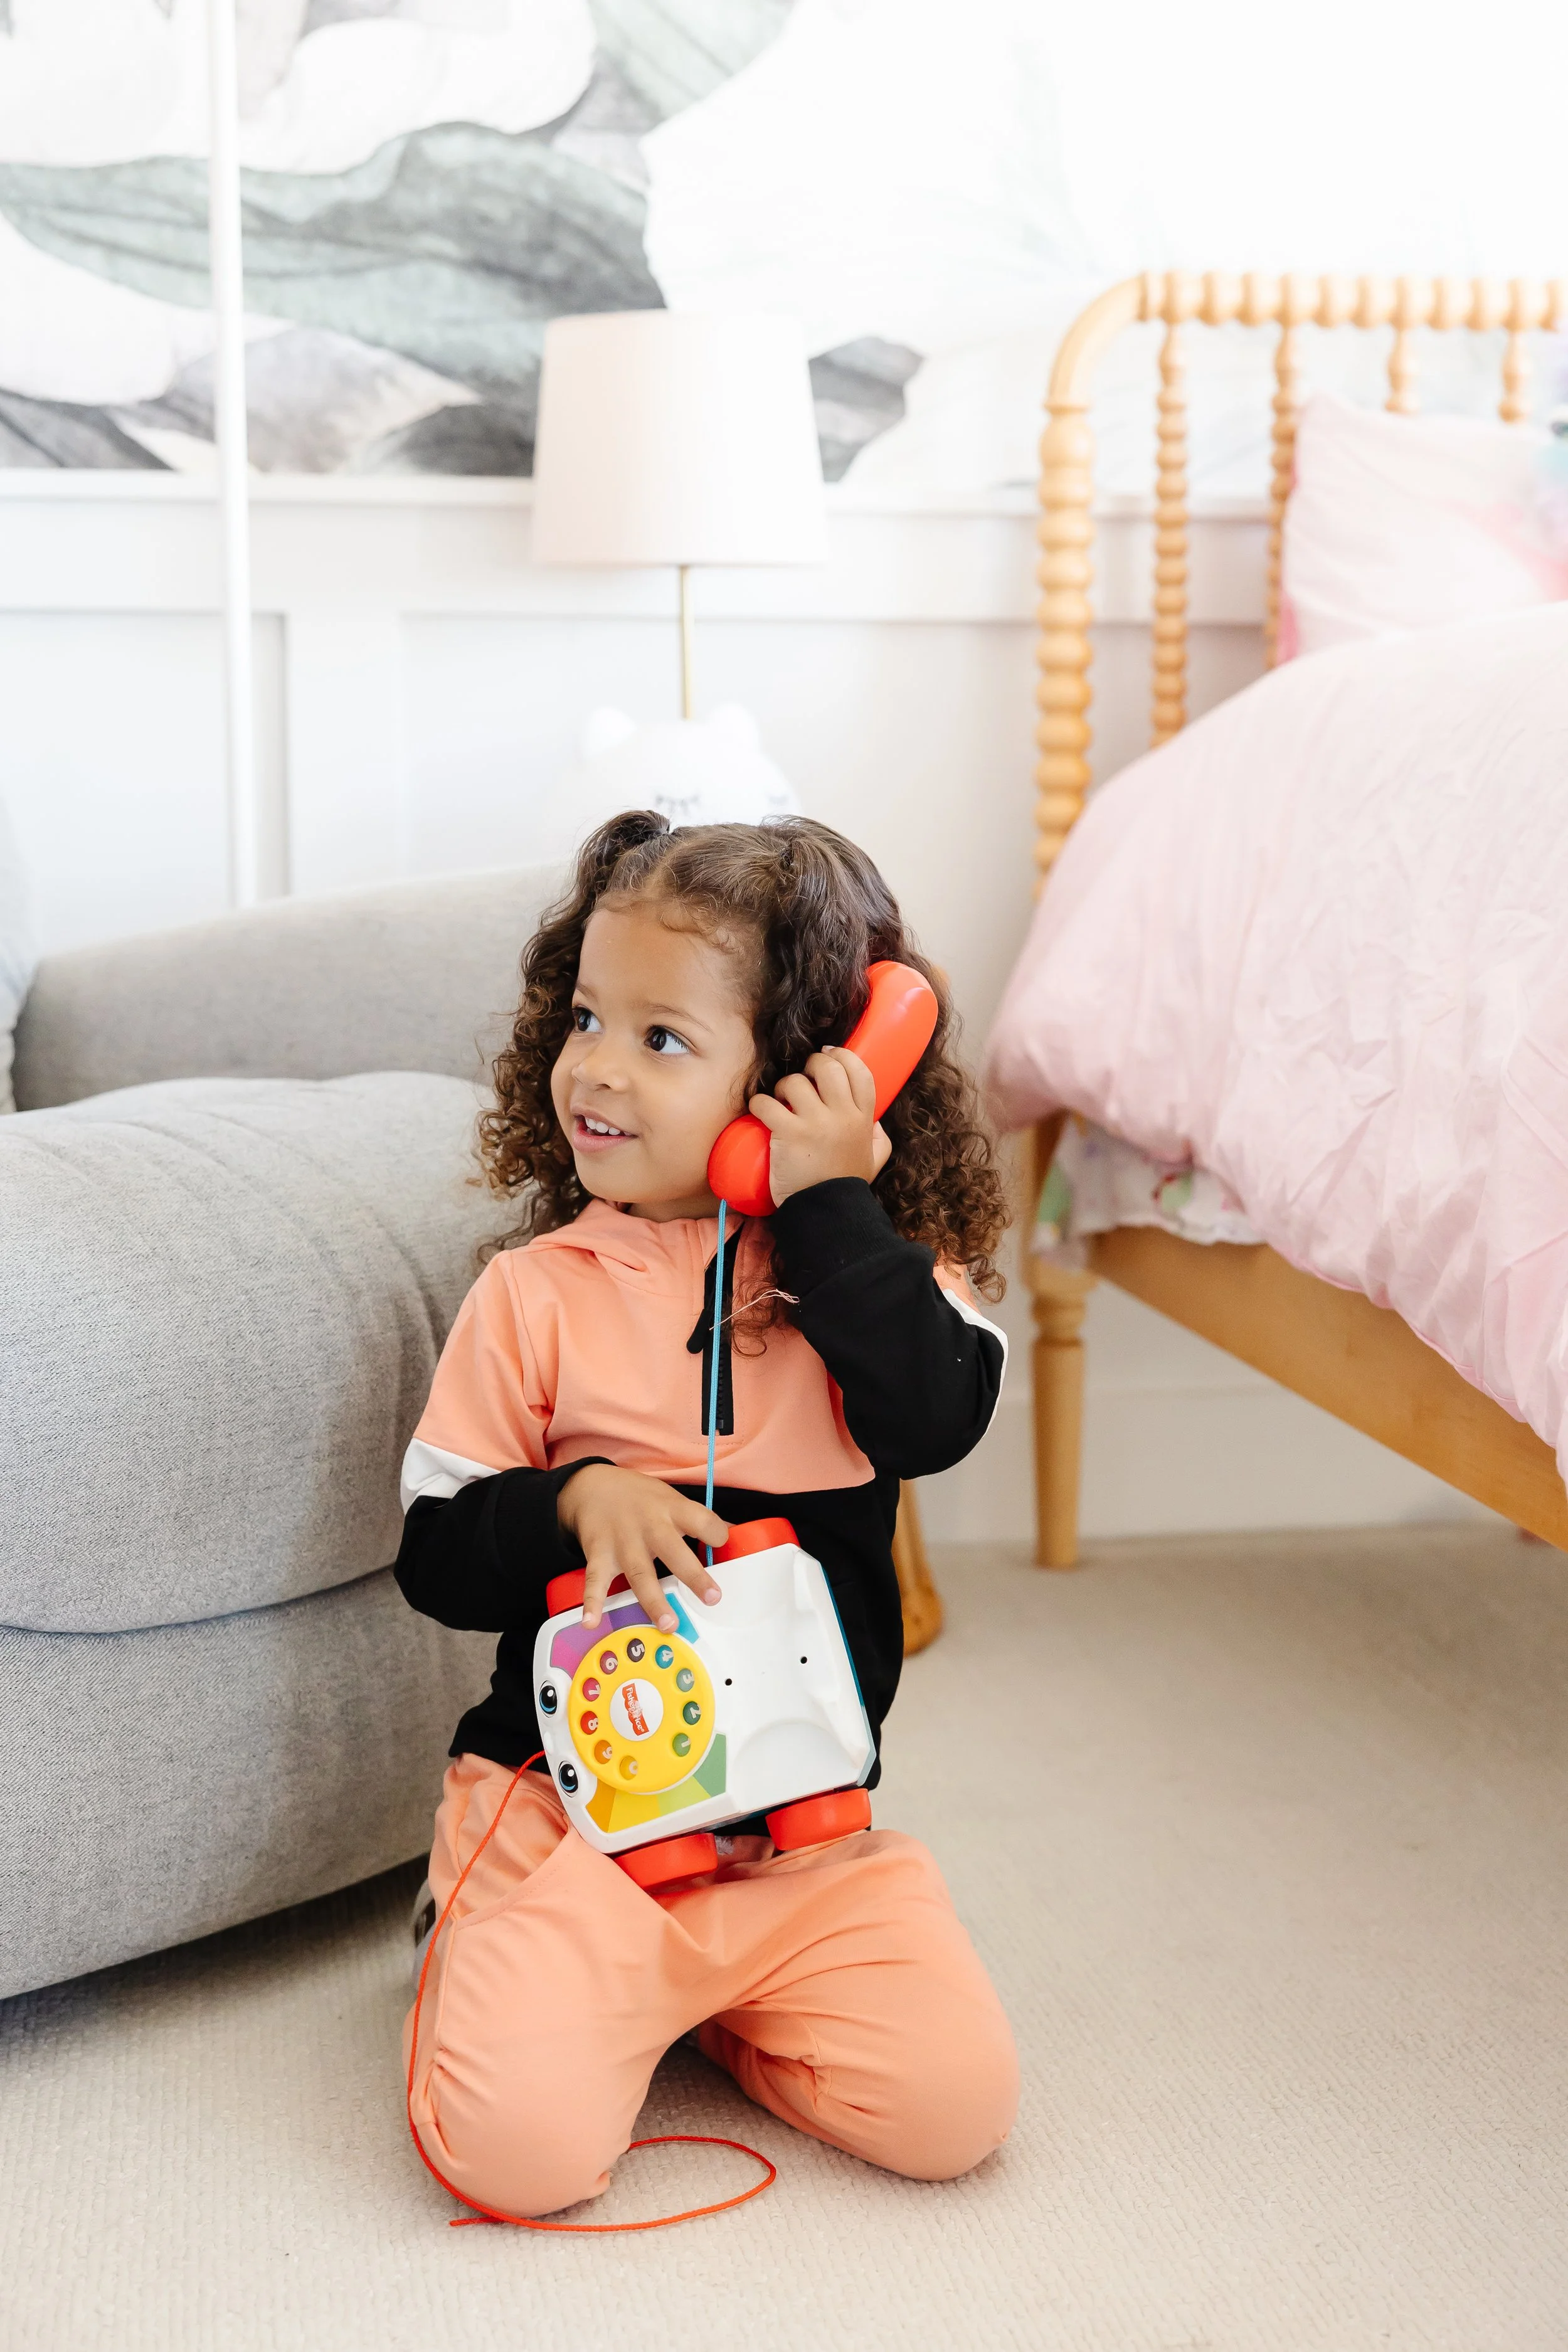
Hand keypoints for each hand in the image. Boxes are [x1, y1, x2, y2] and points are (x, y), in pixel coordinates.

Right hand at [556, 1464, 727, 1630]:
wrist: (593, 1486)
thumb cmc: (640, 1498)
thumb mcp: (671, 1499)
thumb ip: (698, 1519)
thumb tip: (735, 1535)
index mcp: (671, 1509)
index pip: (701, 1519)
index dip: (715, 1531)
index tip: (723, 1542)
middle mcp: (648, 1525)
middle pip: (673, 1551)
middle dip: (693, 1576)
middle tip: (712, 1598)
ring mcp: (623, 1542)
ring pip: (640, 1573)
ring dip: (654, 1600)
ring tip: (669, 1624)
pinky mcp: (599, 1555)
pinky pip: (595, 1581)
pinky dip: (593, 1601)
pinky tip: (591, 1621)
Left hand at [748, 1046, 892, 1206]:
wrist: (826, 1213)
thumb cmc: (845, 1185)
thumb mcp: (874, 1161)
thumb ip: (879, 1139)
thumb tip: (875, 1122)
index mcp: (864, 1118)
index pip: (859, 1071)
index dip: (842, 1055)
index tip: (827, 1054)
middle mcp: (843, 1115)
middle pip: (827, 1067)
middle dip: (809, 1066)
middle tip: (800, 1080)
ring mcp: (816, 1123)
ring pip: (794, 1082)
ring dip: (782, 1087)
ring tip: (779, 1102)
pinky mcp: (789, 1133)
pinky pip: (767, 1103)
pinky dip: (758, 1104)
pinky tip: (759, 1112)